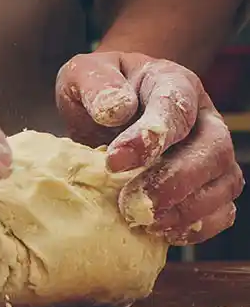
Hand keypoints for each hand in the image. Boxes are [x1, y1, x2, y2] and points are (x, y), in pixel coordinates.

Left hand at [57, 51, 243, 244]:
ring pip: (224, 184)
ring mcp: (211, 154)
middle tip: (132, 204)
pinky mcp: (208, 186)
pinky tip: (160, 232)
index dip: (150, 137)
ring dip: (188, 210)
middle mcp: (203, 118)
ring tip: (144, 221)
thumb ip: (96, 85)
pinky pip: (221, 211)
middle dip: (175, 181)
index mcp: (173, 83)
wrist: (105, 110)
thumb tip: (115, 110)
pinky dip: (197, 227)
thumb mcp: (83, 74)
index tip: (114, 162)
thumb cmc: (97, 91)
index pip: (176, 107)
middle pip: (213, 150)